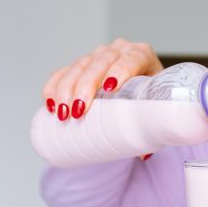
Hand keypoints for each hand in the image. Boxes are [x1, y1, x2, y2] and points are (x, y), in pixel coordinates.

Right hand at [41, 38, 162, 121]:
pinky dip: (54, 86)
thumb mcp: (158, 106)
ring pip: (79, 66)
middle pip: (101, 62)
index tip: (110, 88)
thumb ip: (154, 127)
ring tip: (62, 113)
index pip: (132, 59)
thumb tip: (144, 155)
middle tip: (78, 112)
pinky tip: (49, 102)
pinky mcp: (82, 64)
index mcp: (143, 55)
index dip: (121, 71)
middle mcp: (120, 50)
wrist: (145, 88)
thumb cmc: (153, 98)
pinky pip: (64, 71)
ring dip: (66, 89)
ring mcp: (99, 55)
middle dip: (86, 86)